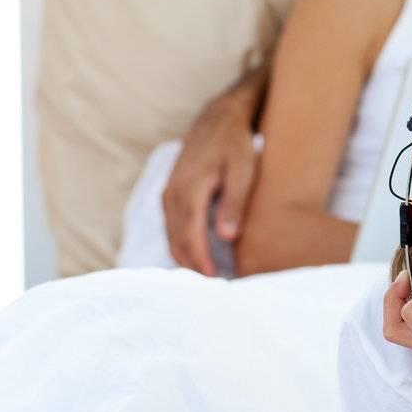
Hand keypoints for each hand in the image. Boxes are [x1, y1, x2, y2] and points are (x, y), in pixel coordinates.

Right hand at [162, 95, 259, 275]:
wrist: (219, 119)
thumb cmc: (236, 145)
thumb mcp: (243, 172)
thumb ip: (233, 204)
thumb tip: (226, 237)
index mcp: (189, 190)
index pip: (190, 237)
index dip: (200, 263)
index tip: (214, 283)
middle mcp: (172, 194)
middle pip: (177, 241)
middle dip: (191, 268)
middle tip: (210, 292)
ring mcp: (168, 194)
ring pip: (171, 236)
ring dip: (185, 259)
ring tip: (204, 281)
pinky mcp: (170, 194)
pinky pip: (172, 227)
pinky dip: (182, 245)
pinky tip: (196, 259)